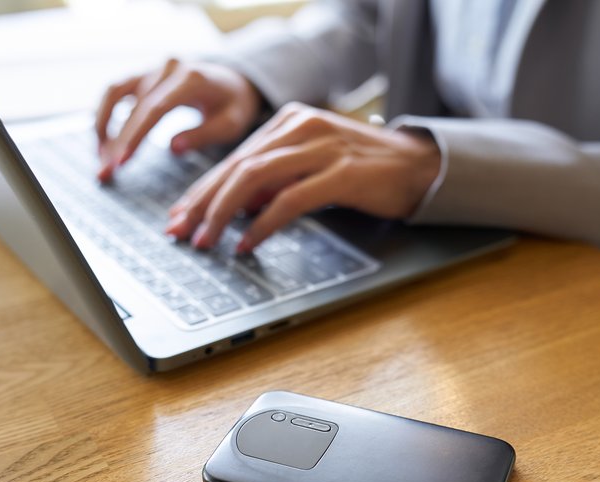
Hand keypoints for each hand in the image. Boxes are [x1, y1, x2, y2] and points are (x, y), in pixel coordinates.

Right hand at [95, 59, 261, 181]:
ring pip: (114, 94)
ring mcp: (152, 68)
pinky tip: (103, 141)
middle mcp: (167, 68)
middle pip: (132, 106)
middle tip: (105, 173)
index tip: (121, 161)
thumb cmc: (234, 105)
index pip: (155, 108)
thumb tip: (172, 148)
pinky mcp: (143, 75)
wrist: (233, 81)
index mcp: (191, 79)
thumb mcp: (231, 124)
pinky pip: (115, 92)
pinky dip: (104, 115)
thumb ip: (204, 134)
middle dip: (115, 142)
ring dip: (102, 126)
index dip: (135, 135)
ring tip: (101, 158)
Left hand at [165, 103, 440, 252]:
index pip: (233, 158)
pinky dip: (262, 224)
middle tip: (180, 232)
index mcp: (288, 121)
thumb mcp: (311, 167)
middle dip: (202, 203)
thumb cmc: (365, 169)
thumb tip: (236, 206)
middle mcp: (300, 127)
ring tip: (206, 241)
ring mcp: (321, 148)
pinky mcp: (341, 173)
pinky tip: (246, 243)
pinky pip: (289, 200)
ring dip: (223, 214)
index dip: (201, 191)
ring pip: (254, 178)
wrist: (421, 166)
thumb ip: (275, 181)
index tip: (179, 218)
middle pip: (236, 166)